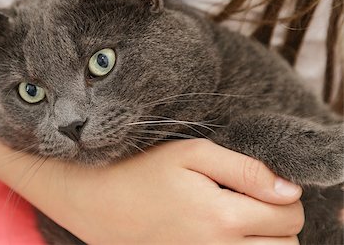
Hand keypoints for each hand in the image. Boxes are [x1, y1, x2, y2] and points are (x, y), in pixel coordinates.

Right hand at [61, 139, 303, 243]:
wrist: (100, 203)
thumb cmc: (142, 172)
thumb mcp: (192, 154)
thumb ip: (245, 169)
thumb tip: (289, 190)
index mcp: (222, 218)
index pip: (290, 215)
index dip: (284, 194)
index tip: (263, 182)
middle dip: (281, 220)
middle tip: (253, 199)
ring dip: (268, 240)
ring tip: (242, 217)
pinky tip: (226, 232)